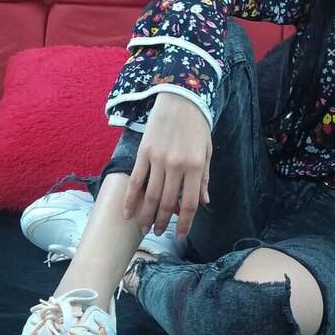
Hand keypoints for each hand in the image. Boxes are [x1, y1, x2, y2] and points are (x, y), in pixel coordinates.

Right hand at [122, 92, 212, 240]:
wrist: (180, 98)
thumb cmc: (197, 126)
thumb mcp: (207, 151)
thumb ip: (204, 178)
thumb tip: (204, 202)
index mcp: (195, 166)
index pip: (189, 203)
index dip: (184, 223)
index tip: (180, 236)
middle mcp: (176, 165)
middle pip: (166, 202)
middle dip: (162, 222)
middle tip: (157, 233)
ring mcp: (158, 159)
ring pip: (149, 195)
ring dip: (146, 215)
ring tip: (144, 228)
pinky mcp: (143, 153)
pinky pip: (135, 180)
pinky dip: (130, 198)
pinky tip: (127, 212)